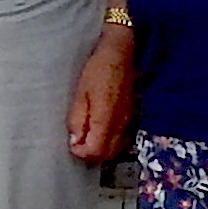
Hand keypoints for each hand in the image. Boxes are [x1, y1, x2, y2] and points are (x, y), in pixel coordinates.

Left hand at [68, 26, 135, 162]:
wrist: (121, 53)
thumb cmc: (97, 70)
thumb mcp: (80, 94)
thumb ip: (77, 120)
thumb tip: (75, 142)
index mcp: (106, 118)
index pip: (96, 151)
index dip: (82, 153)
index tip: (72, 145)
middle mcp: (122, 123)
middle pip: (108, 154)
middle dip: (91, 155)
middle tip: (79, 144)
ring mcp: (131, 121)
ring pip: (117, 149)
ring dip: (102, 150)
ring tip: (89, 138)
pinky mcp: (135, 117)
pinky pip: (125, 139)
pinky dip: (113, 143)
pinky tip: (103, 133)